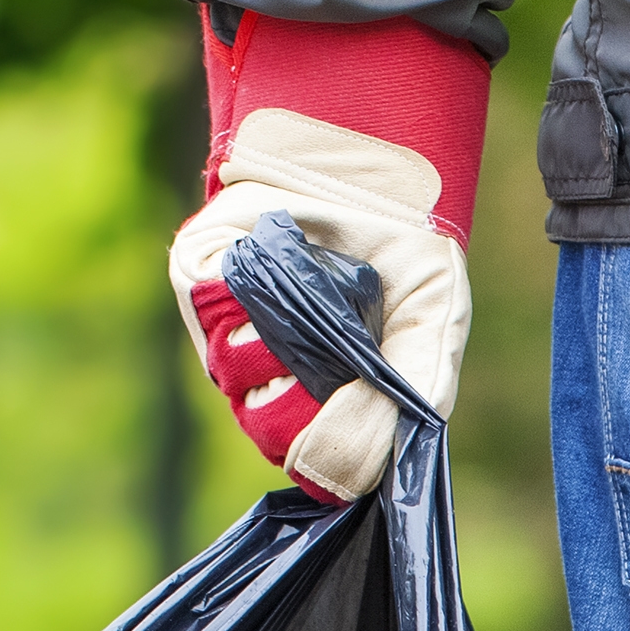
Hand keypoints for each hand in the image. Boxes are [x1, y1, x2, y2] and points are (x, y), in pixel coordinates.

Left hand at [169, 8, 493, 502]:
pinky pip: (211, 311)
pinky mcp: (197, 283)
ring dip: (276, 339)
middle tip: (335, 345)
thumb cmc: (401, 250)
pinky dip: (245, 291)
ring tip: (311, 293)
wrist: (364, 171)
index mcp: (324, 401)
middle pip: (265, 428)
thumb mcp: (432, 316)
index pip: (310, 459)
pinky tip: (278, 263)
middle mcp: (269, 378)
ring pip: (236, 373)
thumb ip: (420, 384)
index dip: (331, 448)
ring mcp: (225, 335)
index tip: (357, 407)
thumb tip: (389, 453)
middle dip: (302, 396)